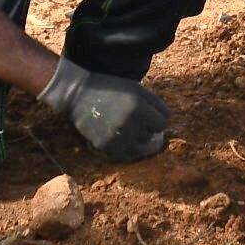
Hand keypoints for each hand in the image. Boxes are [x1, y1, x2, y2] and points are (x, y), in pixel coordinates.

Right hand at [39, 58, 169, 162]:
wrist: (78, 95)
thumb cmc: (111, 89)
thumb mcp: (136, 88)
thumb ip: (155, 103)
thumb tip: (167, 123)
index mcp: (138, 105)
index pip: (162, 123)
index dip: (156, 120)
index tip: (147, 116)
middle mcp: (128, 122)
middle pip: (150, 136)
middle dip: (144, 129)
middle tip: (131, 120)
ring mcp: (116, 136)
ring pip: (139, 148)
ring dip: (136, 140)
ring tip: (124, 128)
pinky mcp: (104, 146)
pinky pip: (124, 156)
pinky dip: (125, 149)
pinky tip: (120, 139)